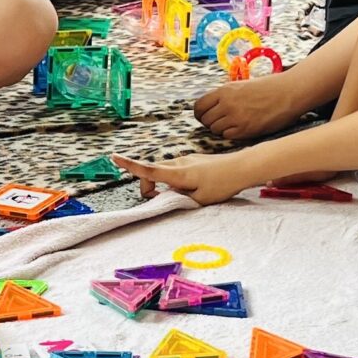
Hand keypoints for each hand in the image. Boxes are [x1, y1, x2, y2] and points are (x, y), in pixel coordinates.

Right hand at [113, 152, 256, 205]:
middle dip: (150, 185)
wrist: (242, 167)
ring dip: (163, 183)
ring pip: (165, 170)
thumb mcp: (200, 199)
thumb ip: (180, 199)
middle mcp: (179, 162)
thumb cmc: (222, 184)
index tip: (114, 157)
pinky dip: (174, 179)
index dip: (130, 165)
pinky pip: (176, 169)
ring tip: (181, 195)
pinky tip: (192, 187)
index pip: (149, 170)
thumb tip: (166, 197)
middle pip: (153, 172)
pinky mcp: (194, 160)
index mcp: (179, 173)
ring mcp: (187, 159)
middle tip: (159, 199)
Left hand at [194, 69, 303, 142]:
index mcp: (224, 90)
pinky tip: (241, 128)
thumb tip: (212, 107)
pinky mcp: (246, 130)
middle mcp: (227, 104)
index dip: (200, 113)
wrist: (288, 92)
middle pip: (205, 119)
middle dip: (210, 122)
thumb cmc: (268, 88)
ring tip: (233, 124)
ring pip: (215, 129)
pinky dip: (231, 134)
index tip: (205, 115)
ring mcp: (236, 118)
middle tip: (220, 121)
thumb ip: (225, 96)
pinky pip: (228, 136)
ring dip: (221, 129)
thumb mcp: (241, 85)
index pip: (199, 106)